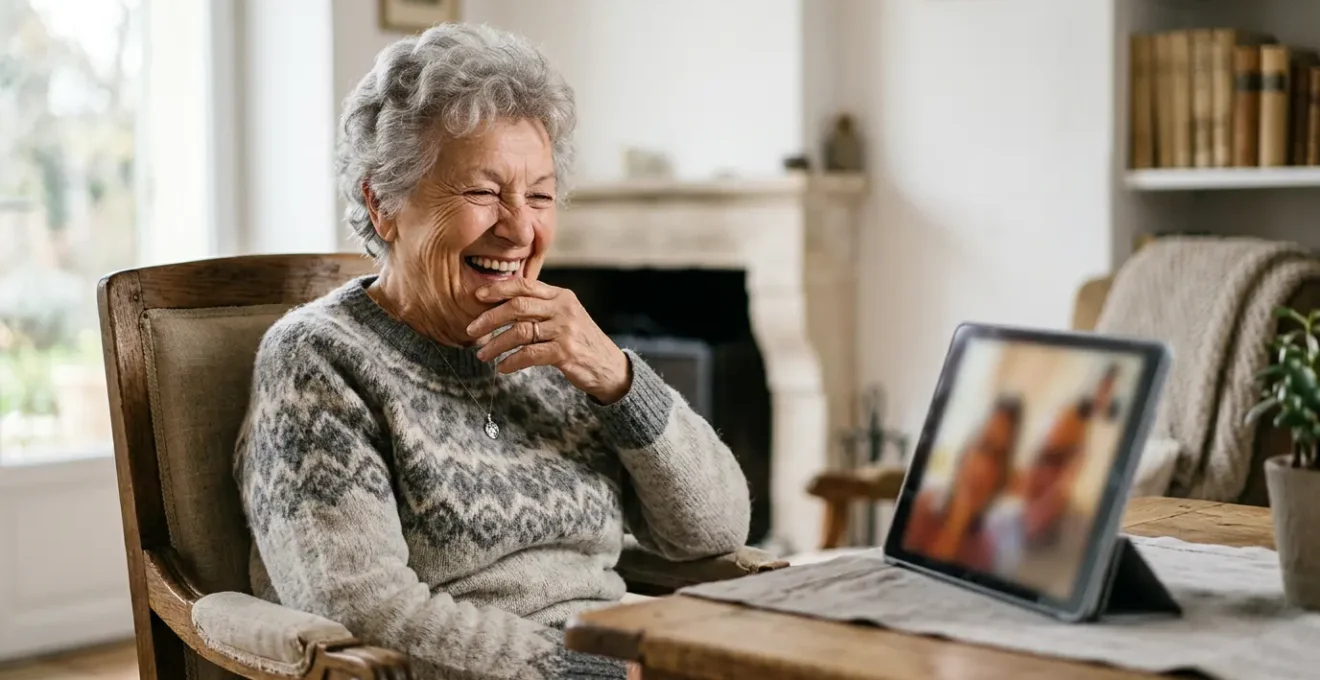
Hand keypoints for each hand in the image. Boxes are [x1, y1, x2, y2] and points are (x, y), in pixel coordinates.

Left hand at [467, 278, 631, 403]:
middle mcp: (563, 308)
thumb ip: (542, 307)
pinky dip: (511, 362)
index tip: (478, 297)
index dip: (498, 289)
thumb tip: (504, 305)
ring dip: (496, 345)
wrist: (609, 367)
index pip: (524, 286)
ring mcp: (565, 330)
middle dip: (489, 318)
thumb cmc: (581, 342)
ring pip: (520, 332)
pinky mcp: (565, 352)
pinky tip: (502, 367)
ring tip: (482, 355)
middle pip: (517, 307)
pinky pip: (529, 354)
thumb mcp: (566, 316)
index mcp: (561, 296)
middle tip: (471, 330)